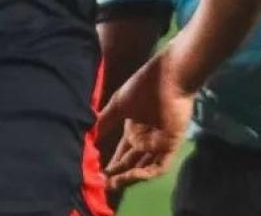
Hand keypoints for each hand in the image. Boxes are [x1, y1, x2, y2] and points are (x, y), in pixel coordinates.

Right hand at [97, 50, 194, 189]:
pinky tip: (131, 175)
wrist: (167, 77)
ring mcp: (159, 144)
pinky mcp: (171, 145)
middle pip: (132, 164)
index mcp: (134, 131)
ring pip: (145, 168)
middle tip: (101, 183)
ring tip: (112, 182)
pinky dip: (146, 172)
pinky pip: (159, 165)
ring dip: (129, 177)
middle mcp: (146, 141)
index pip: (122, 154)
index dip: (111, 164)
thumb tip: (89, 135)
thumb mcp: (119, 104)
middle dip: (117, 175)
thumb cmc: (143, 86)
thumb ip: (105, 120)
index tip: (96, 173)